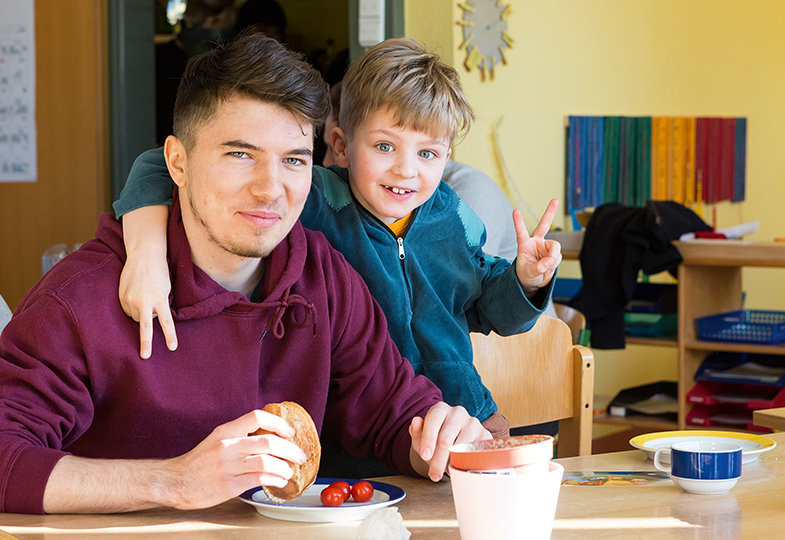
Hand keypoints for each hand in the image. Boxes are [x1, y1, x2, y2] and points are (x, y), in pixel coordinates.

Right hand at [118, 248, 176, 358]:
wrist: (144, 255)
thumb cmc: (159, 274)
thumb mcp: (165, 289)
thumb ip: (160, 305)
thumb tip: (151, 321)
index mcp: (159, 298)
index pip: (166, 321)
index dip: (170, 335)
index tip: (172, 348)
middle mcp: (144, 300)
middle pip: (145, 326)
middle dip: (145, 343)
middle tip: (145, 356)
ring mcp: (130, 299)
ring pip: (136, 318)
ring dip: (141, 314)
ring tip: (145, 298)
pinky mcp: (121, 296)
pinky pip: (127, 310)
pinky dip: (132, 308)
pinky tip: (136, 297)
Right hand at [165, 410, 307, 509]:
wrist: (174, 481)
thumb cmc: (199, 462)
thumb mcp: (217, 440)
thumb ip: (240, 436)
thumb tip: (270, 436)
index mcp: (226, 431)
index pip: (257, 417)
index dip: (278, 423)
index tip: (290, 432)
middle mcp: (227, 446)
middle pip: (268, 441)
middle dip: (290, 449)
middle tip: (299, 455)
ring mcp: (228, 466)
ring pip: (266, 462)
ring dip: (285, 467)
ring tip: (290, 471)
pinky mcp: (228, 485)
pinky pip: (259, 480)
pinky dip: (275, 480)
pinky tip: (279, 481)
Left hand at [409, 402, 490, 481]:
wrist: (454, 441)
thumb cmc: (435, 439)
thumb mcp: (421, 437)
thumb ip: (416, 431)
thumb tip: (416, 422)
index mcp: (440, 409)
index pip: (434, 420)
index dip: (428, 439)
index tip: (425, 456)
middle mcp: (458, 412)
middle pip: (446, 438)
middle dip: (438, 459)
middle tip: (433, 475)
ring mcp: (473, 422)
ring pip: (462, 446)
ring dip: (452, 462)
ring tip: (446, 471)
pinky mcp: (485, 434)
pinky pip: (476, 451)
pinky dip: (468, 462)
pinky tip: (461, 467)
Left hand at [513, 200, 561, 293]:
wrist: (534, 280)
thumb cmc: (527, 274)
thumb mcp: (529, 272)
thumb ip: (539, 267)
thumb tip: (550, 262)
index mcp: (525, 244)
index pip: (521, 232)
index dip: (518, 222)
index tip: (515, 211)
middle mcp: (536, 242)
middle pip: (544, 225)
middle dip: (550, 212)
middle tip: (555, 200)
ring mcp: (546, 246)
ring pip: (555, 249)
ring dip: (552, 260)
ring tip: (544, 268)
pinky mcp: (553, 252)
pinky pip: (558, 257)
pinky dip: (554, 264)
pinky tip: (548, 267)